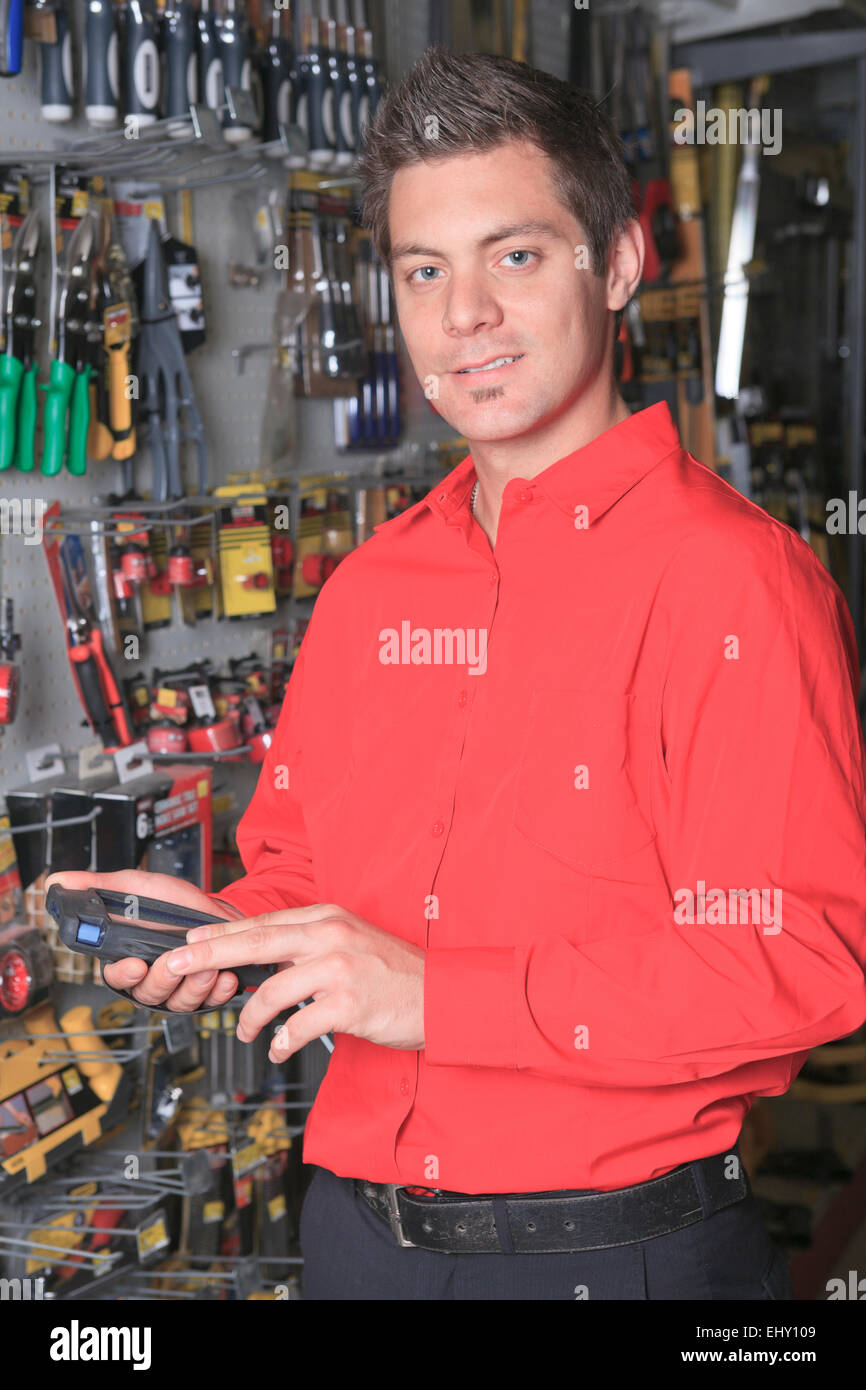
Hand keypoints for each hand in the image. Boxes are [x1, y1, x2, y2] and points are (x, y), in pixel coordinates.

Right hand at [43, 869, 245, 1011]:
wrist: (216, 910)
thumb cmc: (173, 904)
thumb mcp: (135, 886)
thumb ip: (98, 886)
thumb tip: (58, 880)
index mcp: (128, 957)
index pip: (115, 977)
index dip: (124, 975)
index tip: (136, 965)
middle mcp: (150, 978)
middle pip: (147, 993)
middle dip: (163, 979)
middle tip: (177, 960)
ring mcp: (176, 990)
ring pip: (177, 1002)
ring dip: (193, 986)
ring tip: (208, 967)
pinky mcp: (203, 995)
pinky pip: (207, 1003)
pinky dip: (217, 993)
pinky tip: (225, 978)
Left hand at [158, 903, 425, 1059]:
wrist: (442, 994)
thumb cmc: (393, 972)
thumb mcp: (350, 941)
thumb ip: (308, 944)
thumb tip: (261, 961)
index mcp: (326, 917)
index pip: (261, 923)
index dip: (219, 933)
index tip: (187, 940)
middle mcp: (330, 936)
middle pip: (254, 943)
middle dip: (207, 955)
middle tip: (174, 966)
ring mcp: (339, 969)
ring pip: (271, 991)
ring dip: (250, 1018)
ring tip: (247, 1032)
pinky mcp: (348, 1004)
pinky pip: (297, 1026)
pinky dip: (281, 1041)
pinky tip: (279, 1048)